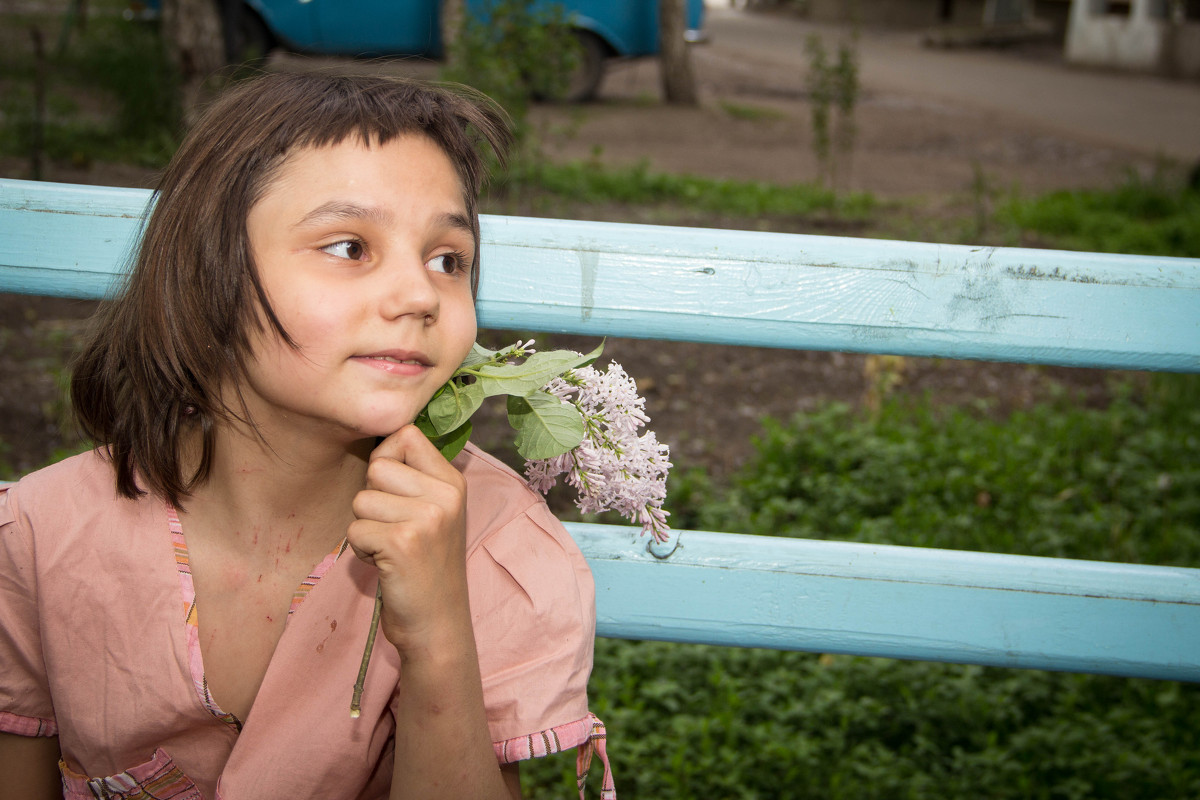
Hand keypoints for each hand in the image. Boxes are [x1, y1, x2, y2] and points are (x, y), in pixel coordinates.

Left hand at [348, 425, 470, 658]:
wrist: (437, 623)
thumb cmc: (426, 566)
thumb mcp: (435, 513)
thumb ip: (414, 477)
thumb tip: (380, 439)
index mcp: (453, 482)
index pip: (406, 435)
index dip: (386, 457)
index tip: (392, 490)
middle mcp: (446, 495)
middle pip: (377, 466)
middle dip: (372, 498)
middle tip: (394, 528)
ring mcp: (427, 518)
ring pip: (361, 499)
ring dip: (365, 527)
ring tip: (390, 548)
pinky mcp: (402, 542)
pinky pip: (355, 528)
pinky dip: (361, 549)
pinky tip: (385, 563)